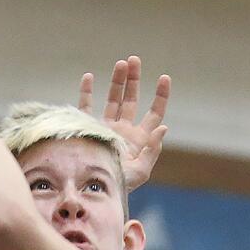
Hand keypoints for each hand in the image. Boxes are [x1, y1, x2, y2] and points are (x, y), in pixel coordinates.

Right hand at [77, 55, 169, 190]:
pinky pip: (86, 107)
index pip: (153, 113)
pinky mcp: (88, 127)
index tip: (164, 78)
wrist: (92, 189)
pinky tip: (89, 77)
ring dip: (117, 81)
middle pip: (131, 99)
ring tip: (121, 63)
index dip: (160, 95)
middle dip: (134, 80)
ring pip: (112, 99)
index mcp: (139, 137)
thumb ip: (152, 150)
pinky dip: (87, 92)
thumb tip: (164, 127)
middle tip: (134, 60)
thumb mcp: (141, 171)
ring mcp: (105, 126)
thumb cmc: (119, 184)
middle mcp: (123, 129)